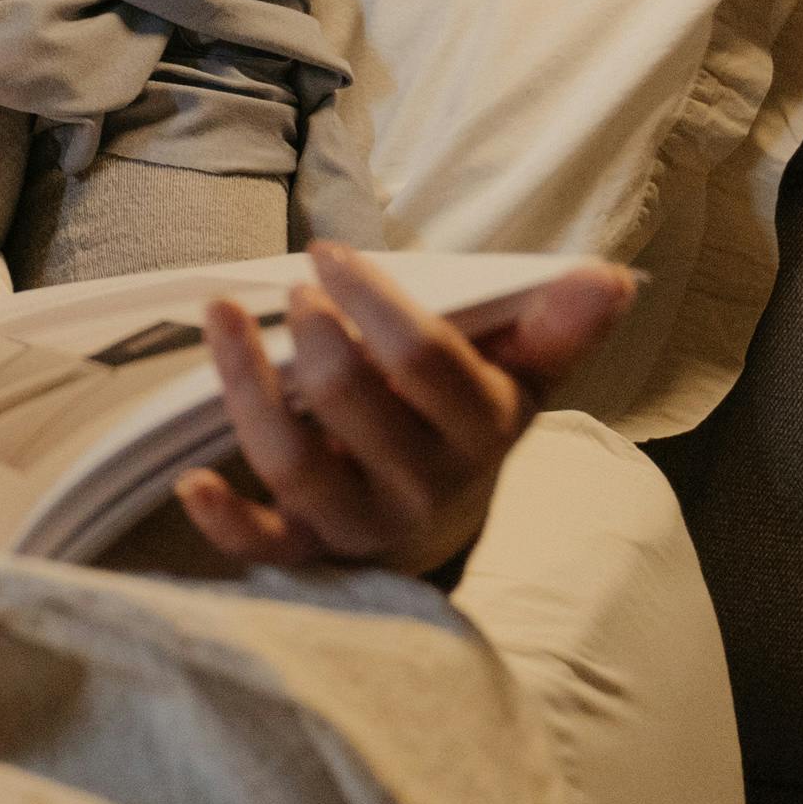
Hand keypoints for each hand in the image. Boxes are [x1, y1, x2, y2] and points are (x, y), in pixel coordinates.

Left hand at [172, 240, 635, 579]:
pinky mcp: (309, 552)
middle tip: (293, 291)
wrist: (443, 520)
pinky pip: (266, 547)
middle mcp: (423, 484)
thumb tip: (609, 277)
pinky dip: (227, 521)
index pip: (426, 362)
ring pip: (296, 464)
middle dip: (316, 339)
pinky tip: (193, 482)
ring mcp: (362, 522)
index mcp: (480, 429)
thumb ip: (556, 327)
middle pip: (354, 405)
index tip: (326, 251)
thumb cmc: (465, 417)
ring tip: (220, 315)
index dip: (374, 302)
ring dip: (247, 387)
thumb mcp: (520, 374)